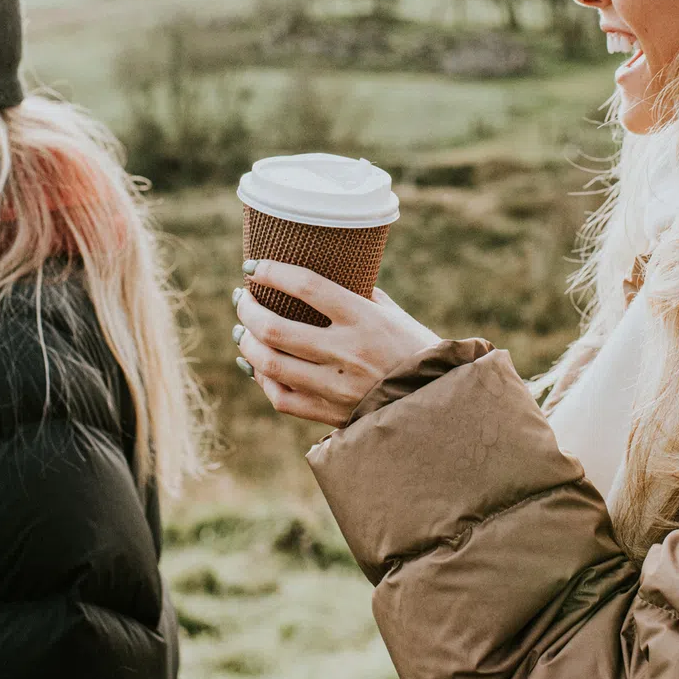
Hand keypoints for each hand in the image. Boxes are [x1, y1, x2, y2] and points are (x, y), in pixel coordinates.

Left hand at [233, 259, 440, 427]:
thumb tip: (321, 279)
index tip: (253, 265)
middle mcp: (347, 351)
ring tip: (242, 330)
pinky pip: (282, 398)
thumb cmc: (417, 350)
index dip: (273, 272)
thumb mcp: (392, 314)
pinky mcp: (331, 413)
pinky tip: (257, 366)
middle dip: (248, 309)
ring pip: (271, 364)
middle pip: (276, 328)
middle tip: (241, 298)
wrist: (437, 402)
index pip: (307, 286)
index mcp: (364, 319)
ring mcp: (337, 386)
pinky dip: (263, 380)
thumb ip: (357, 296)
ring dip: (247, 343)